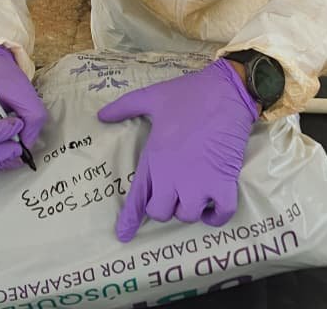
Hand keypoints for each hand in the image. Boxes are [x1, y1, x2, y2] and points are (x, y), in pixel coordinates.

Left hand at [98, 58, 257, 241]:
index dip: (129, 219)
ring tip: (193, 196)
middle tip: (172, 195)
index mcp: (154, 158)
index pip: (137, 198)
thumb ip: (124, 108)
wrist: (226, 92)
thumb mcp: (151, 97)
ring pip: (187, 215)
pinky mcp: (224, 182)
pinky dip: (216, 217)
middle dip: (164, 208)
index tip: (123, 235)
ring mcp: (200, 181)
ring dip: (188, 209)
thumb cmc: (188, 94)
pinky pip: (220, 213)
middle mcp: (173, 176)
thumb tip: (101, 116)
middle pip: (161, 212)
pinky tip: (212, 209)